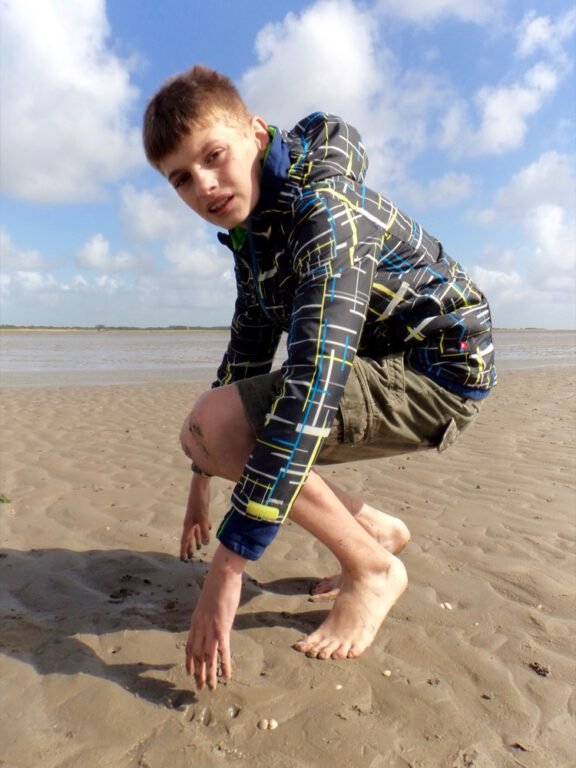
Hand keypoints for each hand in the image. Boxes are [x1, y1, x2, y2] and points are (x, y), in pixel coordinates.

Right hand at [180, 474, 211, 560]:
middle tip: (191, 557)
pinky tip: (209, 530)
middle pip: (189, 537)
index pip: (185, 540)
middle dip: (190, 547)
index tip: (183, 559)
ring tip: (199, 547)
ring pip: (195, 531)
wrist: (200, 487)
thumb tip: (205, 545)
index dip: (184, 550)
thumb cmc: (199, 502)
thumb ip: (204, 531)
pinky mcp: (201, 512)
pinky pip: (202, 524)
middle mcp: (190, 522)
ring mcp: (195, 517)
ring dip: (197, 539)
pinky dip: (204, 529)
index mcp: (188, 524)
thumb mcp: (202, 517)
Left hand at [186, 544, 245, 689]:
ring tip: (209, 687)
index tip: (190, 672)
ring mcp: (210, 629)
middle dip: (198, 672)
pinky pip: (222, 652)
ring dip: (208, 674)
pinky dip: (224, 666)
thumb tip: (214, 611)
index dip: (189, 660)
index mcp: (196, 620)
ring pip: (207, 657)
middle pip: (196, 655)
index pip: (190, 645)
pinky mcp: (222, 628)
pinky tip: (226, 676)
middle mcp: (200, 627)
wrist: (221, 574)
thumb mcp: (209, 599)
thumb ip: (209, 609)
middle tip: (198, 686)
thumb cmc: (218, 583)